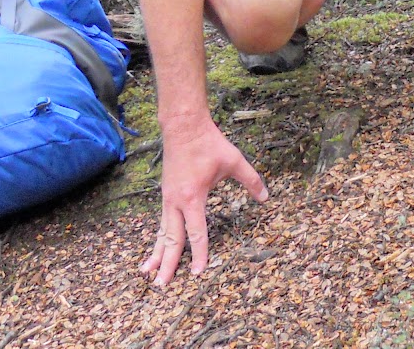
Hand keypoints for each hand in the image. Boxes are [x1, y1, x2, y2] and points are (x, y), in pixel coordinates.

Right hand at [140, 118, 267, 283]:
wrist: (183, 126)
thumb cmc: (209, 143)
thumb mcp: (234, 160)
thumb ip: (251, 180)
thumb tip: (266, 197)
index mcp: (193, 197)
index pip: (197, 232)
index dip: (200, 254)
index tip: (199, 272)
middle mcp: (176, 202)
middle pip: (171, 239)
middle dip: (167, 264)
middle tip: (161, 286)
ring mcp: (168, 199)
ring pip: (161, 233)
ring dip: (156, 254)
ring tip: (147, 274)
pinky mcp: (166, 195)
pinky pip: (161, 222)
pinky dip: (157, 238)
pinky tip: (154, 249)